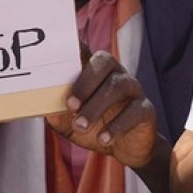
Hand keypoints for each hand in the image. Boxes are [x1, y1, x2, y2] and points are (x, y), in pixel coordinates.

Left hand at [45, 50, 156, 169]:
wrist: (125, 149)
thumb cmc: (94, 127)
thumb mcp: (69, 124)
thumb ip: (58, 115)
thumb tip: (46, 109)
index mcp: (94, 70)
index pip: (84, 49)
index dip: (73, 44)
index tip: (58, 48)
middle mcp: (115, 73)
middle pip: (104, 61)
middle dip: (84, 82)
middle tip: (70, 105)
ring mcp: (133, 89)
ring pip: (117, 86)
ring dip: (96, 107)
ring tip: (81, 126)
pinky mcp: (146, 109)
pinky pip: (134, 111)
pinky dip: (117, 126)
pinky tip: (104, 139)